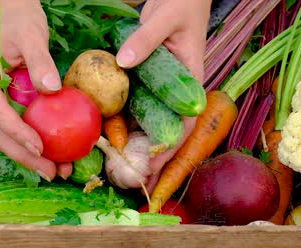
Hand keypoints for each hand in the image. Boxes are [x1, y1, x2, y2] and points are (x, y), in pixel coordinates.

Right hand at [0, 0, 71, 180]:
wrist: (14, 16)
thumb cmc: (20, 23)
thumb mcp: (32, 37)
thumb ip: (40, 61)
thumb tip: (51, 88)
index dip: (18, 134)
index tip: (41, 147)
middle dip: (25, 157)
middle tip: (52, 172)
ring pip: (7, 139)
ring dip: (30, 157)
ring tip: (57, 171)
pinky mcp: (5, 108)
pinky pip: (17, 131)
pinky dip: (34, 145)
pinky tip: (55, 156)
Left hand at [115, 0, 211, 191]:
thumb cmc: (180, 4)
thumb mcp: (164, 19)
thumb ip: (145, 40)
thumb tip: (123, 62)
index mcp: (190, 81)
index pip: (183, 123)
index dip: (170, 150)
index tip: (153, 169)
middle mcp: (177, 90)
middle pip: (166, 130)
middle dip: (151, 156)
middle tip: (132, 178)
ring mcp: (163, 87)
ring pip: (151, 121)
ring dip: (137, 143)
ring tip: (119, 165)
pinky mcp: (150, 80)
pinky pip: (138, 104)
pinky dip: (127, 120)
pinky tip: (111, 133)